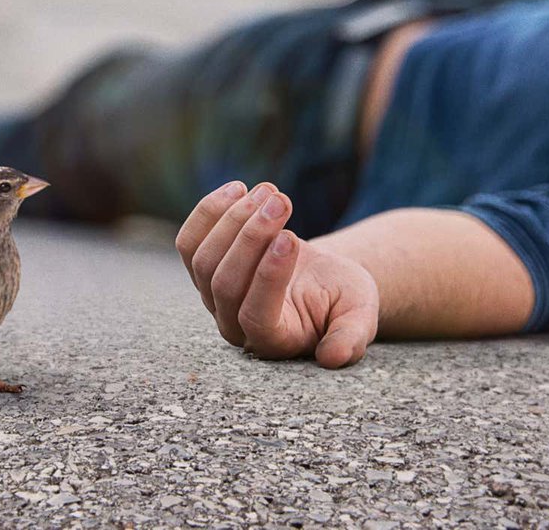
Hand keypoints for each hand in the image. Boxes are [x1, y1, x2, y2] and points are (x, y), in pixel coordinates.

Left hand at [175, 181, 379, 367]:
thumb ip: (351, 338)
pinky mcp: (203, 269)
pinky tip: (238, 189)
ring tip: (268, 190)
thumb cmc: (342, 298)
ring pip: (203, 260)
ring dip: (232, 219)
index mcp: (275, 340)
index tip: (291, 237)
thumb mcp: (359, 316)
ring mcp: (213, 298)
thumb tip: (334, 358)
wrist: (320, 280)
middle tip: (281, 201)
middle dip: (250, 237)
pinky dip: (208, 213)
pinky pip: (189, 242)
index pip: (257, 316)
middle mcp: (235, 324)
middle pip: (225, 284)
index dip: (268, 277)